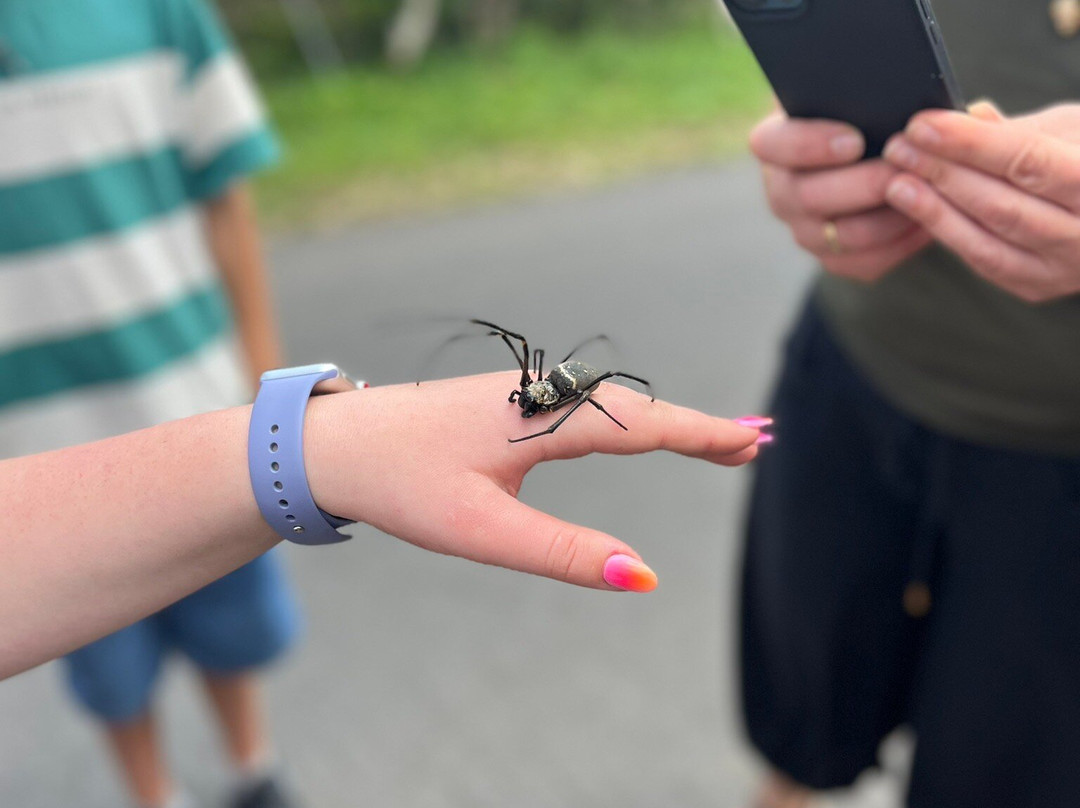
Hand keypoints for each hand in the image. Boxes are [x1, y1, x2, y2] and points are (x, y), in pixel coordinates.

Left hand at [307, 372, 762, 591]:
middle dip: (695, 428)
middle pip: (635, 410)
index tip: (754, 441)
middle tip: (754, 445)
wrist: (334, 444)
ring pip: (609, 405)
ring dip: (664, 422)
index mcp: (540, 417)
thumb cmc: (400, 484)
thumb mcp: (481, 529)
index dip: (701, 434)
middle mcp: (539, 394)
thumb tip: (642, 578)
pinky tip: (635, 433)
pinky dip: (625, 420)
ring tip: (713, 443)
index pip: (640, 425)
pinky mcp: (507, 402)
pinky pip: (584, 407)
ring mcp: (522, 393)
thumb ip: (563, 554)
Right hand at [750, 111, 931, 280]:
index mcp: (775, 144)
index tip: (855, 140)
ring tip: (926, 193)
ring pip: (842, 236)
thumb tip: (938, 107)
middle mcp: (781, 192)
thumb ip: (881, 94)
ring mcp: (804, 230)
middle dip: (864, 184)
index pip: (774, 145)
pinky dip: (900, 245)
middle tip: (905, 167)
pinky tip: (929, 221)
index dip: (809, 146)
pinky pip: (865, 263)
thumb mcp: (865, 93)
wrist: (880, 149)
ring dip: (889, 217)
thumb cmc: (872, 110)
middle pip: (810, 198)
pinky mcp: (834, 258)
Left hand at [882, 102, 1079, 302]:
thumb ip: (1018, 129)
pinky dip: (947, 234)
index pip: (1028, 161)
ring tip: (896, 182)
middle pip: (1002, 206)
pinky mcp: (1037, 284)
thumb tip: (963, 117)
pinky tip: (917, 209)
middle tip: (898, 150)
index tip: (921, 126)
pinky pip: (983, 261)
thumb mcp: (1070, 129)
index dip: (970, 143)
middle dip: (942, 175)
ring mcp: (1064, 267)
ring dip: (934, 211)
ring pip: (987, 242)